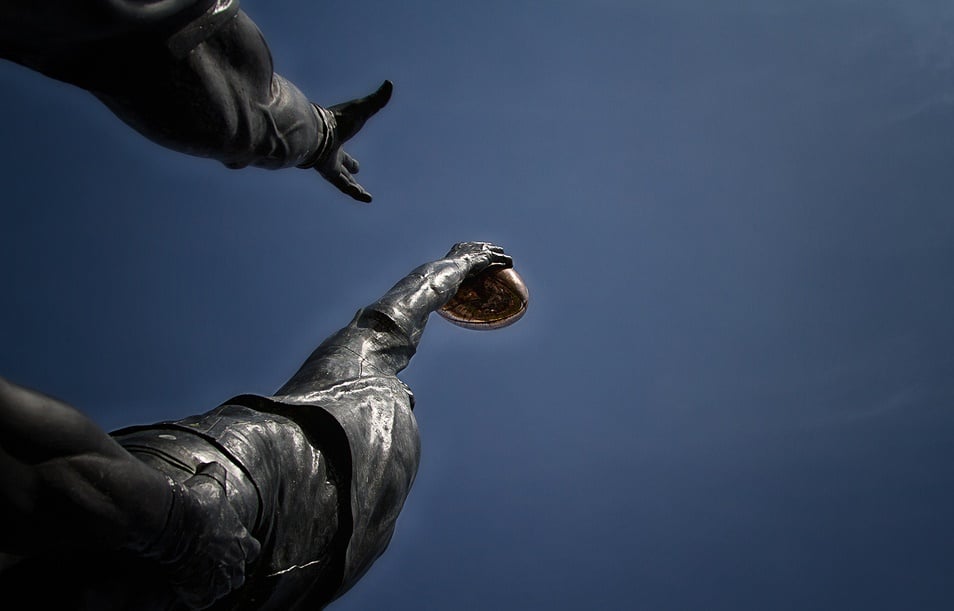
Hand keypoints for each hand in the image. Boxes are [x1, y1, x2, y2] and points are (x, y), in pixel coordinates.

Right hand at [165, 463, 260, 608]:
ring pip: (221, 590)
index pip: (252, 550)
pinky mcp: (200, 593)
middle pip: (238, 575)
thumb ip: (215, 474)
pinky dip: (193, 597)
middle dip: (227, 572)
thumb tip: (210, 464)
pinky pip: (201, 602)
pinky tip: (183, 587)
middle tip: (210, 566)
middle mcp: (235, 563)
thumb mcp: (210, 482)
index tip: (229, 547)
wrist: (176, 522)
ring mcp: (219, 580)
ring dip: (211, 586)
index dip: (242, 550)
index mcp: (242, 540)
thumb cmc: (195, 502)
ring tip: (196, 578)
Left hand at [309, 80, 392, 202]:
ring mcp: (329, 165)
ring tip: (364, 195)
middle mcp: (331, 154)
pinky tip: (368, 199)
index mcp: (337, 140)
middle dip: (349, 169)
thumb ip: (376, 99)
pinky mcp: (330, 174)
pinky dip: (357, 193)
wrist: (315, 132)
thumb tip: (390, 84)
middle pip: (342, 164)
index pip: (345, 148)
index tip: (357, 161)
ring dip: (354, 187)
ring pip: (344, 180)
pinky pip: (345, 187)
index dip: (351, 154)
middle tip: (356, 171)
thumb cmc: (337, 120)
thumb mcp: (361, 109)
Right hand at [445, 242, 512, 276]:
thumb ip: (451, 279)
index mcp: (459, 248)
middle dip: (490, 250)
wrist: (452, 268)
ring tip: (505, 260)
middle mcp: (471, 246)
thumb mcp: (448, 275)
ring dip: (500, 255)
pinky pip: (501, 257)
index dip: (476, 250)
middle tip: (494, 257)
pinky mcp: (488, 255)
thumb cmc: (446, 274)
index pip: (471, 247)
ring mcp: (480, 249)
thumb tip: (446, 291)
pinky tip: (510, 265)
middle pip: (484, 246)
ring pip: (495, 249)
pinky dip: (506, 261)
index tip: (479, 255)